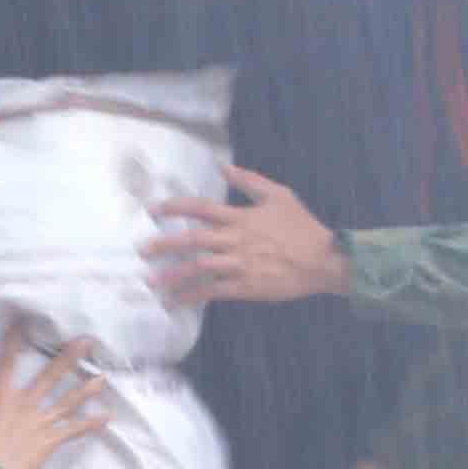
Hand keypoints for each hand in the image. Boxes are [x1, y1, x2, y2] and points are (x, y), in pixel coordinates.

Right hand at [0, 327, 118, 468]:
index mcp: (1, 399)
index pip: (6, 362)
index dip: (13, 340)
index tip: (23, 321)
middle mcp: (25, 405)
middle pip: (50, 376)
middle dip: (69, 357)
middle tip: (87, 341)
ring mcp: (41, 423)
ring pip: (68, 401)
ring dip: (86, 388)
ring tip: (103, 376)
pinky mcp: (51, 441)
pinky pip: (74, 431)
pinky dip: (91, 424)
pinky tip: (107, 416)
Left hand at [148, 163, 349, 309]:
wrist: (324, 260)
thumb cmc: (302, 227)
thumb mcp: (279, 195)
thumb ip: (250, 181)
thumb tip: (224, 167)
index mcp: (241, 217)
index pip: (202, 208)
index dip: (176, 207)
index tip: (154, 209)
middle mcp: (236, 240)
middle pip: (193, 240)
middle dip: (165, 244)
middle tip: (143, 250)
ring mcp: (239, 265)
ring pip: (198, 268)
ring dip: (173, 275)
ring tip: (151, 281)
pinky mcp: (245, 286)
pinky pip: (212, 291)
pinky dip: (192, 296)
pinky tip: (175, 302)